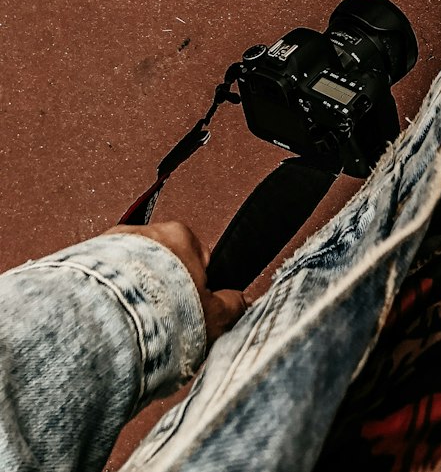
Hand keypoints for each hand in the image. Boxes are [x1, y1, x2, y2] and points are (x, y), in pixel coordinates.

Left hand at [105, 220, 247, 345]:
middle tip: (160, 323)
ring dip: (130, 296)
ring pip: (127, 273)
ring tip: (132, 329)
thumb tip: (240, 304)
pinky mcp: (81, 261)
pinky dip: (103, 301)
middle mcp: (146, 232)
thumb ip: (232, 307)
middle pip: (160, 264)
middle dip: (160, 291)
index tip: (189, 309)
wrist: (108, 318)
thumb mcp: (213, 317)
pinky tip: (110, 325)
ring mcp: (111, 244)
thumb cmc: (160, 312)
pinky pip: (99, 282)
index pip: (197, 258)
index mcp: (183, 235)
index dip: (196, 290)